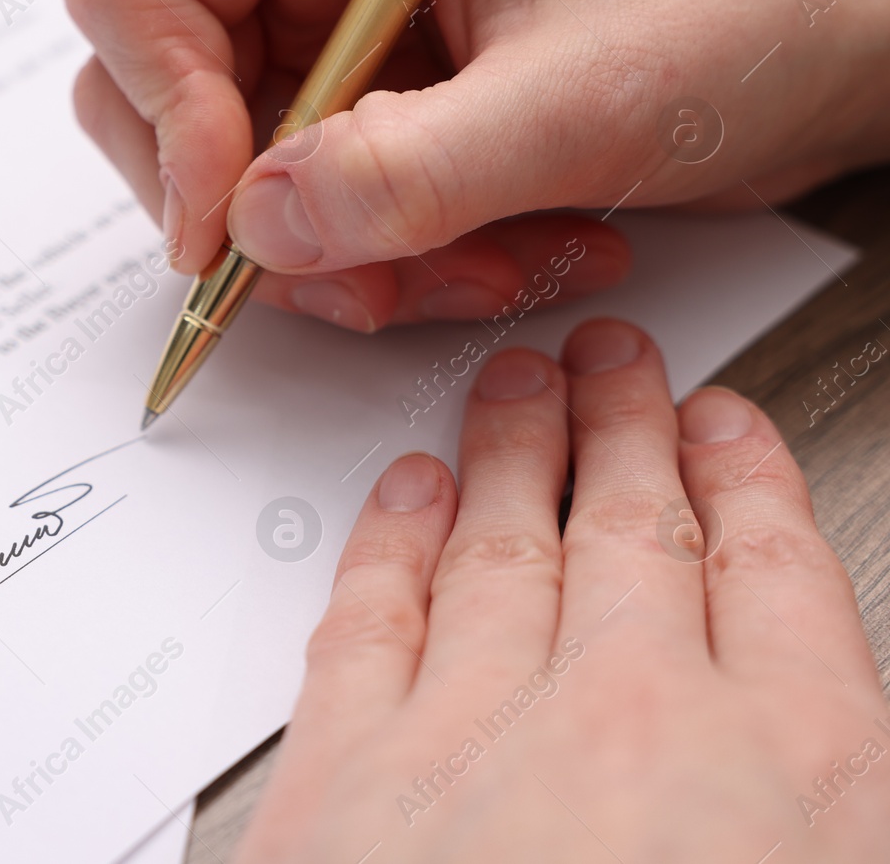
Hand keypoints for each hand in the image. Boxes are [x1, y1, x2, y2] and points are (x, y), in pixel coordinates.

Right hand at [64, 0, 889, 330]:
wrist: (834, 40)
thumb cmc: (740, 4)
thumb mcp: (582, 96)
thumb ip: (410, 170)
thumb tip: (250, 231)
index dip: (158, 106)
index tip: (227, 220)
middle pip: (164, 101)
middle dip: (259, 216)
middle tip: (368, 273)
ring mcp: (343, 44)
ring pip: (245, 187)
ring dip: (350, 262)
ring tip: (490, 269)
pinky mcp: (381, 117)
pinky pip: (323, 224)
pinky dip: (397, 269)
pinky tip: (510, 259)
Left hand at [234, 319, 889, 862]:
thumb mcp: (825, 862)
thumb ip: (831, 798)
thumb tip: (812, 762)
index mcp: (791, 782)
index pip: (778, 580)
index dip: (750, 485)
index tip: (727, 424)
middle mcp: (633, 725)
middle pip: (637, 532)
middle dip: (629, 430)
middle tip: (617, 359)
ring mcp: (475, 735)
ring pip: (506, 544)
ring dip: (516, 452)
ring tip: (521, 384)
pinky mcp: (340, 777)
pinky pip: (372, 615)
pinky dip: (393, 541)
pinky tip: (408, 490)